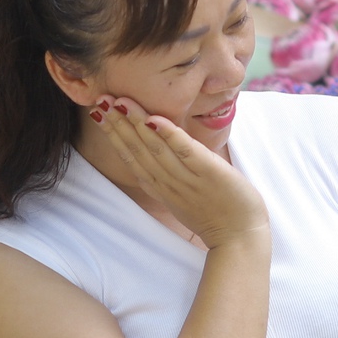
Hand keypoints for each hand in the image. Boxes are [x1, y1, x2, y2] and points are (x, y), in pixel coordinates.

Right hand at [83, 95, 268, 250]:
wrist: (239, 238)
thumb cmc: (213, 214)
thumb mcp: (180, 196)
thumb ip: (165, 174)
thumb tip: (155, 149)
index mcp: (159, 187)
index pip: (130, 157)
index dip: (112, 134)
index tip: (98, 111)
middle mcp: (167, 183)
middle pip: (137, 150)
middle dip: (117, 124)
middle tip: (100, 100)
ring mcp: (187, 179)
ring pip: (155, 148)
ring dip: (136, 123)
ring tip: (120, 102)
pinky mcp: (209, 173)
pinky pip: (186, 152)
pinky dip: (169, 135)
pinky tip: (155, 119)